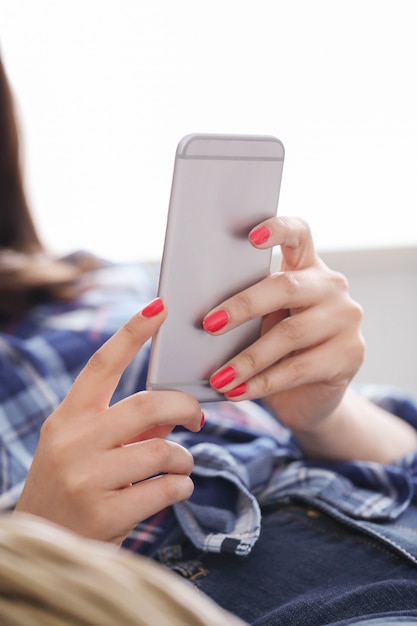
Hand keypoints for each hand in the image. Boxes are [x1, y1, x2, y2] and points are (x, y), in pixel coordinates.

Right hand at [16, 298, 202, 543]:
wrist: (42, 544)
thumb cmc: (72, 486)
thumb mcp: (86, 448)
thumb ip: (128, 425)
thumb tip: (173, 409)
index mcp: (67, 418)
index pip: (102, 365)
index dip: (133, 332)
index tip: (160, 307)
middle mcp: (72, 442)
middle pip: (147, 404)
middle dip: (186, 406)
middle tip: (199, 417)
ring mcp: (86, 479)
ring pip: (163, 450)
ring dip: (184, 458)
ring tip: (180, 466)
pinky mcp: (104, 515)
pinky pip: (166, 488)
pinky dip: (182, 486)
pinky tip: (175, 488)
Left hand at [203, 216, 364, 434]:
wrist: (309, 396)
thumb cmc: (277, 351)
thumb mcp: (262, 323)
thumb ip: (247, 309)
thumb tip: (202, 315)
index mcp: (307, 267)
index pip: (298, 234)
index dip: (277, 229)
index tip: (251, 237)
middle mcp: (331, 286)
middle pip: (286, 286)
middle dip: (243, 306)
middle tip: (209, 324)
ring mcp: (346, 319)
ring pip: (290, 334)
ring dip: (248, 359)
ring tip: (219, 377)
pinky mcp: (350, 355)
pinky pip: (299, 368)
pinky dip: (263, 382)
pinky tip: (239, 391)